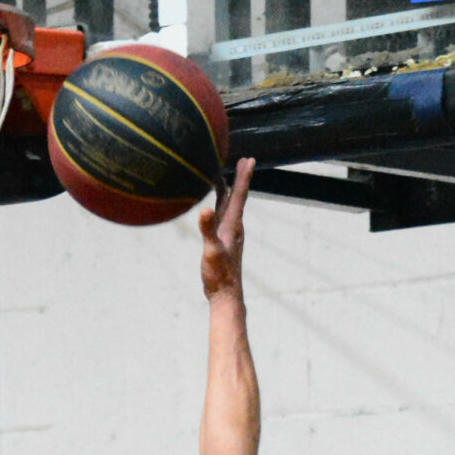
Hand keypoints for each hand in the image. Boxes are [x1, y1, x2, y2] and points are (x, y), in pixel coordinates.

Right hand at [199, 158, 253, 299]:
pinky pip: (222, 216)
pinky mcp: (222, 241)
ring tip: (228, 176)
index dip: (244, 177)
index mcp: (233, 225)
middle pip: (237, 197)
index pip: (239, 196)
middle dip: (240, 178)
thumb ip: (208, 230)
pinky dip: (220, 205)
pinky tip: (215, 204)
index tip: (250, 160)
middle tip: (245, 161)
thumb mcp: (211, 251)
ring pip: (230, 206)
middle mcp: (233, 226)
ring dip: (230, 190)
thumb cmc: (219, 275)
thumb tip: (204, 209)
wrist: (225, 294)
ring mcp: (228, 234)